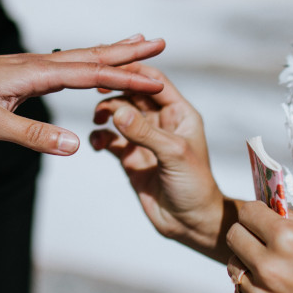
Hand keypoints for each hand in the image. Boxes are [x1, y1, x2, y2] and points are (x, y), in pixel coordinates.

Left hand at [0, 37, 167, 154]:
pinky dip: (87, 60)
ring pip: (79, 56)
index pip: (89, 74)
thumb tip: (75, 145)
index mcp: (34, 73)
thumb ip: (33, 135)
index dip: (124, 78)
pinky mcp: (22, 71)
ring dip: (110, 51)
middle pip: (91, 55)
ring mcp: (30, 64)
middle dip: (127, 52)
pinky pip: (65, 64)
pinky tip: (91, 63)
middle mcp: (36, 62)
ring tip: (138, 43)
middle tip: (161, 42)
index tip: (156, 80)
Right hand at [89, 64, 230, 257]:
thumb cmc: (195, 186)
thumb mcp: (173, 154)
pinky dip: (100, 137)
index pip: (154, 82)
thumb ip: (144, 132)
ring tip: (99, 122)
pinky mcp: (130, 158)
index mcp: (179, 113)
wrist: (190, 224)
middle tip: (97, 96)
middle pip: (132, 94)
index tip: (110, 69)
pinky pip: (109, 139)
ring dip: (105, 114)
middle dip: (114, 93)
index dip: (133, 72)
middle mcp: (161, 122)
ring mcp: (144, 140)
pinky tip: (98, 145)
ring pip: (118, 115)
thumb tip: (117, 110)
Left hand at [226, 199, 292, 292]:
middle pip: (234, 237)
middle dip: (248, 235)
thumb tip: (273, 212)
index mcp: (287, 237)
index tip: (263, 220)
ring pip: (235, 269)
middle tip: (263, 243)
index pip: (248, 213)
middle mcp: (269, 267)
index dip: (257, 214)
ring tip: (273, 272)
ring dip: (249, 266)